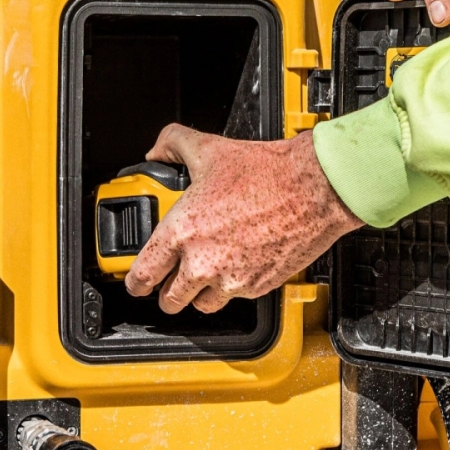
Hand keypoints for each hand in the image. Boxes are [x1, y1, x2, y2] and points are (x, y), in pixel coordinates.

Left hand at [125, 125, 362, 313]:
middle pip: (170, 300)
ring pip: (202, 305)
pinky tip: (235, 264)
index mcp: (182, 232)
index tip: (135, 282)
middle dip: (166, 293)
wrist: (314, 188)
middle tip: (169, 283)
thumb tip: (157, 150)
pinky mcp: (257, 287)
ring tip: (202, 278)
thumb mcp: (209, 149)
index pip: (143, 274)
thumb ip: (173, 144)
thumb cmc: (267, 173)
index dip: (134, 282)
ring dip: (198, 295)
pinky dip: (231, 287)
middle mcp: (203, 262)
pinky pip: (235, 297)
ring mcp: (231, 279)